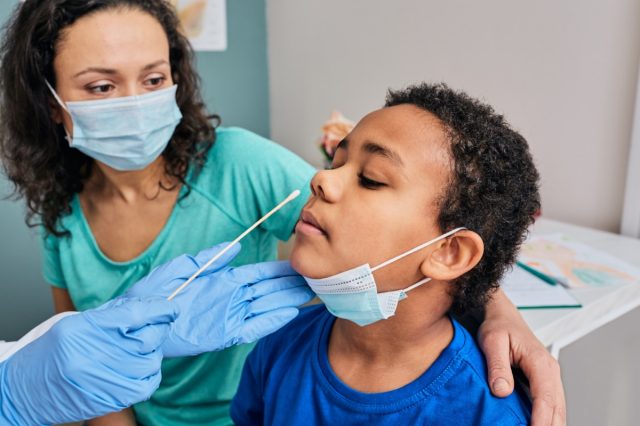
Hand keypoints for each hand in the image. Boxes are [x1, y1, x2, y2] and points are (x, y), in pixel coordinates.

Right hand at [0, 297, 177, 424]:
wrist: (24, 390)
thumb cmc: (51, 353)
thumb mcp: (75, 323)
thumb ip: (111, 314)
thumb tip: (145, 306)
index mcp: (86, 329)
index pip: (136, 314)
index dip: (159, 309)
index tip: (169, 307)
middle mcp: (95, 354)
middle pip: (148, 337)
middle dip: (159, 329)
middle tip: (159, 325)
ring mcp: (103, 379)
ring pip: (151, 360)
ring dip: (153, 352)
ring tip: (142, 348)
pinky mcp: (109, 399)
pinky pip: (147, 384)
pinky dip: (151, 374)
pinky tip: (141, 367)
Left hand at [127, 242, 314, 356]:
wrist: (137, 324)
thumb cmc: (154, 293)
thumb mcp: (181, 268)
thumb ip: (209, 258)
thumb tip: (236, 247)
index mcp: (222, 279)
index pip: (257, 273)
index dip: (278, 269)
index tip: (298, 264)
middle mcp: (230, 297)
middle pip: (267, 289)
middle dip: (290, 284)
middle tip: (315, 279)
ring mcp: (229, 316)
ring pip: (266, 307)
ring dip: (287, 301)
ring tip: (310, 295)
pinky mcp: (224, 335)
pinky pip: (253, 328)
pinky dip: (271, 322)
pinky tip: (288, 314)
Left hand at [478, 289, 565, 425]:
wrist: (501, 315)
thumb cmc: (498, 326)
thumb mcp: (492, 341)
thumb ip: (497, 366)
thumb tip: (502, 390)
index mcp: (540, 362)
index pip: (546, 398)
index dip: (541, 420)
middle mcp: (550, 371)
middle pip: (557, 409)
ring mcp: (550, 377)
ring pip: (557, 409)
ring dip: (549, 423)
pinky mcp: (543, 382)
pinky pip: (550, 405)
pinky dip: (546, 418)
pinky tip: (535, 425)